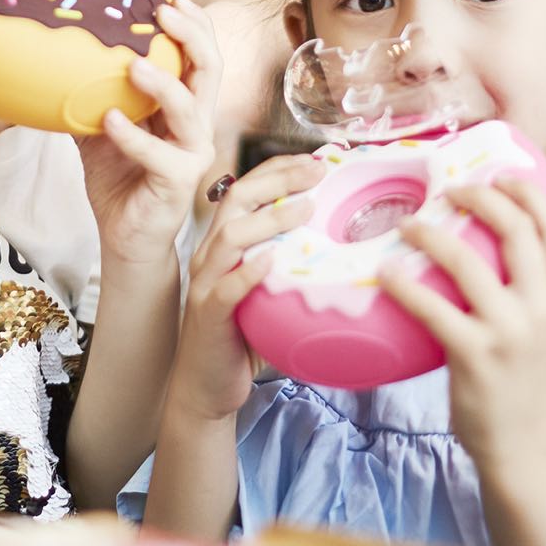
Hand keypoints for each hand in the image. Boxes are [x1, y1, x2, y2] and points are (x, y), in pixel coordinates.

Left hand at [79, 0, 220, 268]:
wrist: (124, 236)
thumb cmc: (118, 177)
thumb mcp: (100, 126)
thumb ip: (91, 93)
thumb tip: (57, 55)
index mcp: (184, 105)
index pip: (200, 56)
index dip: (194, 24)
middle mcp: (197, 125)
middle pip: (209, 70)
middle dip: (192, 36)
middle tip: (164, 11)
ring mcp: (192, 154)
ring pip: (191, 109)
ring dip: (163, 83)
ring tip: (134, 63)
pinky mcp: (179, 183)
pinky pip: (160, 154)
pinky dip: (133, 135)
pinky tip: (108, 119)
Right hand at [168, 153, 320, 423]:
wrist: (205, 386)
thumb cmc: (241, 335)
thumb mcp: (264, 289)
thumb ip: (288, 263)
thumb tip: (340, 243)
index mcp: (223, 243)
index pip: (245, 188)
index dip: (277, 168)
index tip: (314, 159)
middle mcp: (209, 254)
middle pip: (237, 199)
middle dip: (278, 179)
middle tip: (317, 171)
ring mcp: (205, 283)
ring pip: (230, 237)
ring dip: (270, 219)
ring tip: (305, 209)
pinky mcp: (207, 314)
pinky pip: (224, 288)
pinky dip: (248, 272)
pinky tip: (272, 261)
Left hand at [377, 176, 545, 478]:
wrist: (522, 443)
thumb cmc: (519, 377)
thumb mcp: (538, 325)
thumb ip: (524, 285)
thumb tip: (490, 235)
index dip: (524, 191)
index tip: (495, 173)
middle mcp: (539, 307)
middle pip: (515, 230)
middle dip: (479, 197)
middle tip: (448, 189)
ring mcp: (507, 331)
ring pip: (467, 261)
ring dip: (430, 235)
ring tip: (406, 226)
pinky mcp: (474, 355)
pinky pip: (432, 307)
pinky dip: (404, 285)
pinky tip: (385, 274)